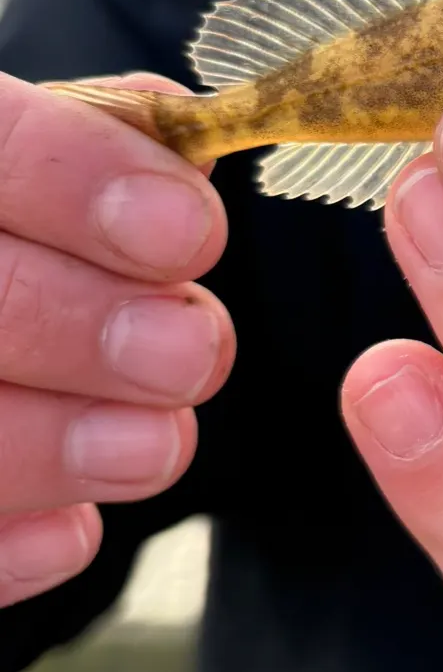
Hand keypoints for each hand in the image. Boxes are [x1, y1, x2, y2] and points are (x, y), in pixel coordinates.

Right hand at [0, 73, 232, 607]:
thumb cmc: (18, 226)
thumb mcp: (35, 151)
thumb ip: (97, 139)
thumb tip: (182, 138)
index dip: (72, 179)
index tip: (192, 231)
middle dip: (74, 325)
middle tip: (194, 350)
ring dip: (45, 442)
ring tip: (160, 445)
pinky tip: (73, 533)